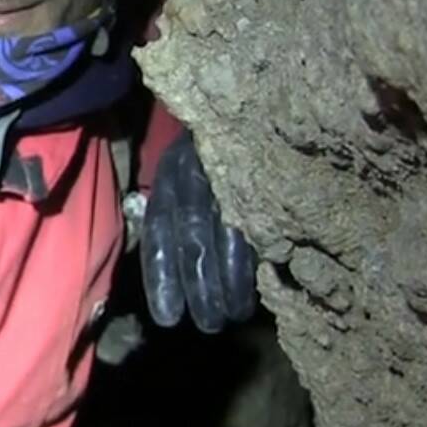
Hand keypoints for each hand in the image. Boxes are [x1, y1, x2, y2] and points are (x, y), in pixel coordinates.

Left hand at [141, 129, 256, 332]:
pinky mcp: (266, 170)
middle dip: (199, 283)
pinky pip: (263, 217)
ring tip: (234, 314)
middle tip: (208, 324)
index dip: (162, 274)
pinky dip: (260, 252)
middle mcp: (196, 170)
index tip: (168, 317)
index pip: (161, 230)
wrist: (248, 102)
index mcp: (171, 175)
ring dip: (232, 278)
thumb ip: (173, 223)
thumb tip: (169, 275)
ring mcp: (232, 167)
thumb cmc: (209, 157)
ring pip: (229, 230)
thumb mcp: (183, 182)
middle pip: (194, 234)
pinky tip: (264, 283)